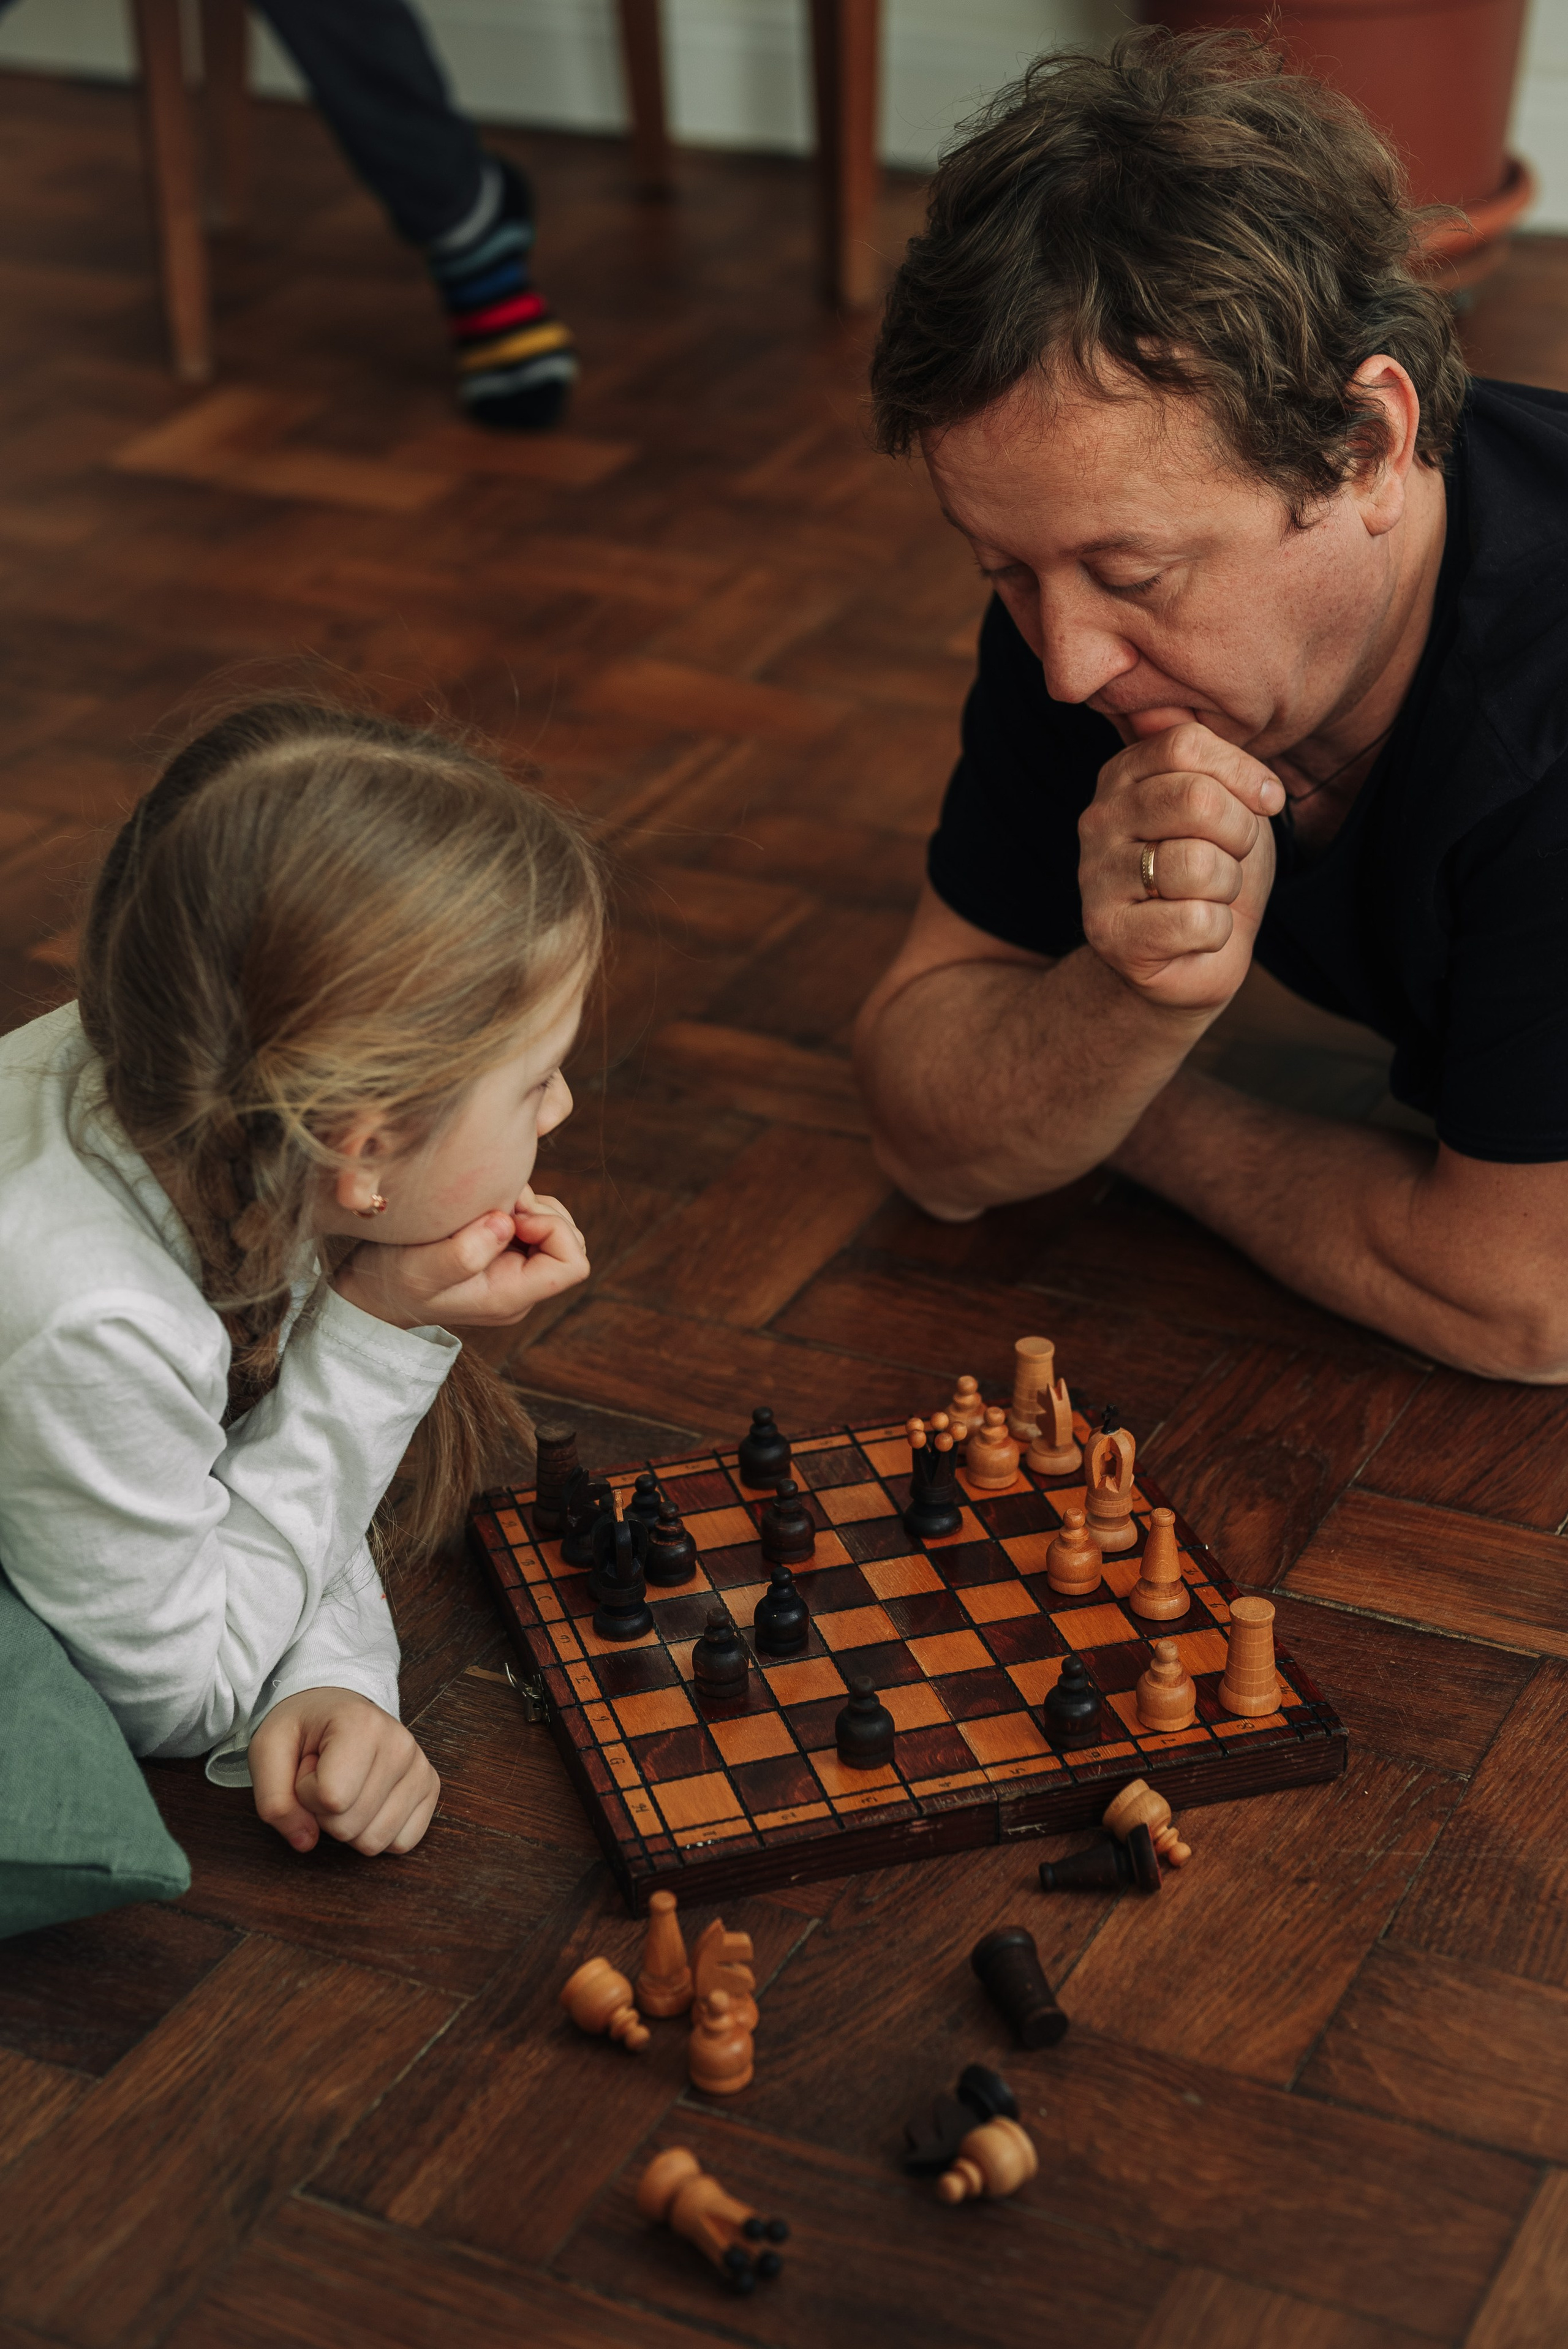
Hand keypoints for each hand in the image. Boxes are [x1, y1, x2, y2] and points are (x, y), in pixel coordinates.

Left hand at [249, 1687, 439, 1855]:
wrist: (336, 1708)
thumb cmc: (302, 1728)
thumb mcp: (267, 1750)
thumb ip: (273, 1801)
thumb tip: (305, 1842)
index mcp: (361, 1724)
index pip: (330, 1799)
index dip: (305, 1794)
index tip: (308, 1765)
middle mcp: (400, 1745)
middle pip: (349, 1827)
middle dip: (324, 1812)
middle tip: (324, 1776)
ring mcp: (420, 1768)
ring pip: (375, 1841)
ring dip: (348, 1823)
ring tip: (344, 1785)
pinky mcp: (430, 1788)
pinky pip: (402, 1843)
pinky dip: (376, 1832)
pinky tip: (366, 1800)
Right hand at [333, 1187, 588, 1331]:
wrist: (368, 1294)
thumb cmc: (390, 1282)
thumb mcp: (419, 1269)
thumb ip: (464, 1252)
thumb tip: (508, 1221)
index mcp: (511, 1296)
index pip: (573, 1264)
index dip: (552, 1228)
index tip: (509, 1214)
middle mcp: (520, 1288)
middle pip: (570, 1241)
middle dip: (541, 1211)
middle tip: (496, 1202)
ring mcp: (513, 1273)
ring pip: (553, 1227)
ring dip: (527, 1205)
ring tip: (485, 1204)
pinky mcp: (502, 1256)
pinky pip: (530, 1223)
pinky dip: (514, 1206)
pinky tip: (480, 1206)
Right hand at [1078, 720, 1283, 1011]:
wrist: (1187, 959)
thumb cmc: (1209, 875)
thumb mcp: (1226, 808)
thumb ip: (1226, 773)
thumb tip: (1263, 786)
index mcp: (1122, 775)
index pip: (1186, 745)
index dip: (1241, 772)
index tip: (1265, 800)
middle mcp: (1098, 820)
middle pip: (1195, 800)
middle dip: (1240, 833)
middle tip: (1232, 856)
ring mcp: (1095, 878)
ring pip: (1198, 864)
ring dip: (1227, 886)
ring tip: (1209, 895)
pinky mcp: (1108, 934)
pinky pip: (1195, 921)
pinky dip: (1215, 932)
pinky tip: (1196, 932)